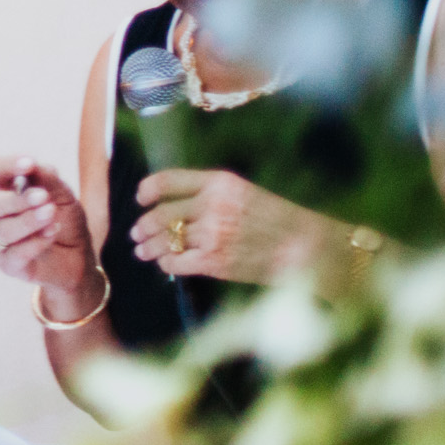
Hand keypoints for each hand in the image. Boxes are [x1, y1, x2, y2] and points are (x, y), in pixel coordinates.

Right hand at [0, 155, 97, 319]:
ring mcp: (0, 240)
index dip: (9, 165)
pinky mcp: (8, 264)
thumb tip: (34, 165)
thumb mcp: (65, 196)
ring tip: (52, 215)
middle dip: (18, 200)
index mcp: (8, 190)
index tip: (30, 164)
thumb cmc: (66, 221)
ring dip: (29, 221)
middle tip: (43, 197)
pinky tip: (52, 234)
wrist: (79, 258)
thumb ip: (49, 180)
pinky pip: (14, 254)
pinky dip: (34, 243)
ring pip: (3, 229)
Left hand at [132, 168, 329, 284]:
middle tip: (136, 232)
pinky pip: (177, 263)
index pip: (169, 180)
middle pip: (162, 213)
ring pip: (166, 240)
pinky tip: (167, 264)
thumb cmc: (277, 220)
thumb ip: (210, 194)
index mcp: (219, 182)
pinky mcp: (215, 262)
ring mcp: (213, 234)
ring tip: (142, 251)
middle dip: (144, 225)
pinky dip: (167, 264)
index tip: (141, 197)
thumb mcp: (244, 193)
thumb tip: (171, 204)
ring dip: (149, 247)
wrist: (308, 249)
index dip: (149, 189)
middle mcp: (213, 205)